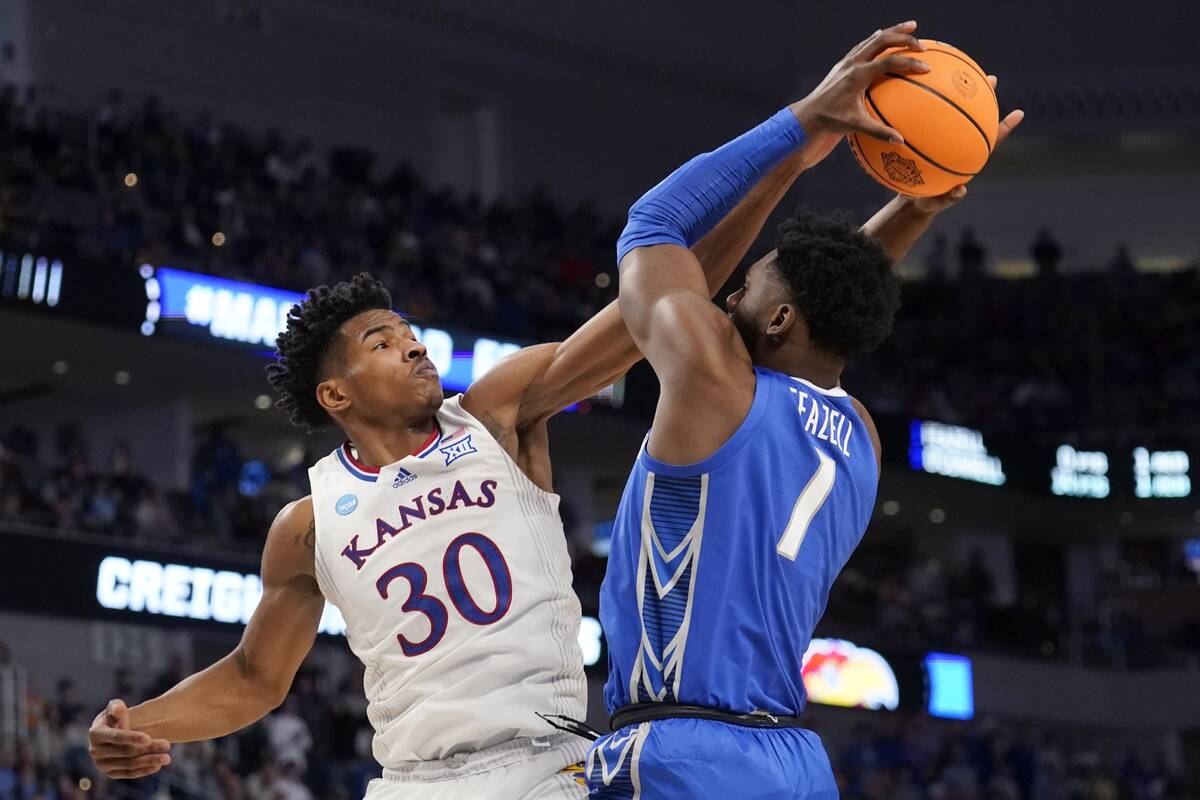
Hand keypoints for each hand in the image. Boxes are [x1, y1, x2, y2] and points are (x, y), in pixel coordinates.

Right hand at [88, 699, 171, 779]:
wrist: (112, 731)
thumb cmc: (116, 717)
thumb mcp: (115, 708)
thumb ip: (116, 706)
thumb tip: (119, 709)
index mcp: (96, 733)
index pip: (116, 737)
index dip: (132, 737)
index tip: (149, 738)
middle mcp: (95, 751)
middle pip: (126, 751)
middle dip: (148, 748)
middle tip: (167, 744)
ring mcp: (102, 764)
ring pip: (128, 764)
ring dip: (149, 761)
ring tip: (167, 758)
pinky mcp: (110, 773)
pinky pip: (128, 774)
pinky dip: (143, 770)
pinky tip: (157, 766)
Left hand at [790, 21, 928, 146]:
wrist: (807, 115)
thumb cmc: (831, 121)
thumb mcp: (855, 126)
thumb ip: (879, 132)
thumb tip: (900, 141)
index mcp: (857, 76)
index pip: (888, 62)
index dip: (909, 63)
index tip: (926, 67)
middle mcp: (852, 64)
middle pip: (882, 41)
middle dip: (903, 37)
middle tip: (922, 43)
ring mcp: (847, 62)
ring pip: (873, 40)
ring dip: (892, 32)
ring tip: (910, 28)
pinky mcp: (843, 64)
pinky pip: (864, 46)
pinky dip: (877, 41)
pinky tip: (885, 39)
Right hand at [908, 76, 1025, 213]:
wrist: (910, 199)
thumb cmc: (926, 201)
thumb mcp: (936, 203)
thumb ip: (948, 199)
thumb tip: (962, 192)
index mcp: (968, 157)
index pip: (990, 140)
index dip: (1004, 128)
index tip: (1020, 113)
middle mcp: (960, 144)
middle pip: (977, 117)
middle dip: (985, 98)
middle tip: (992, 79)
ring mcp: (944, 139)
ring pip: (954, 112)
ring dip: (959, 93)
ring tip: (960, 71)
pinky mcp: (927, 138)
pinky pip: (928, 119)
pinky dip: (926, 106)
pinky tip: (917, 90)